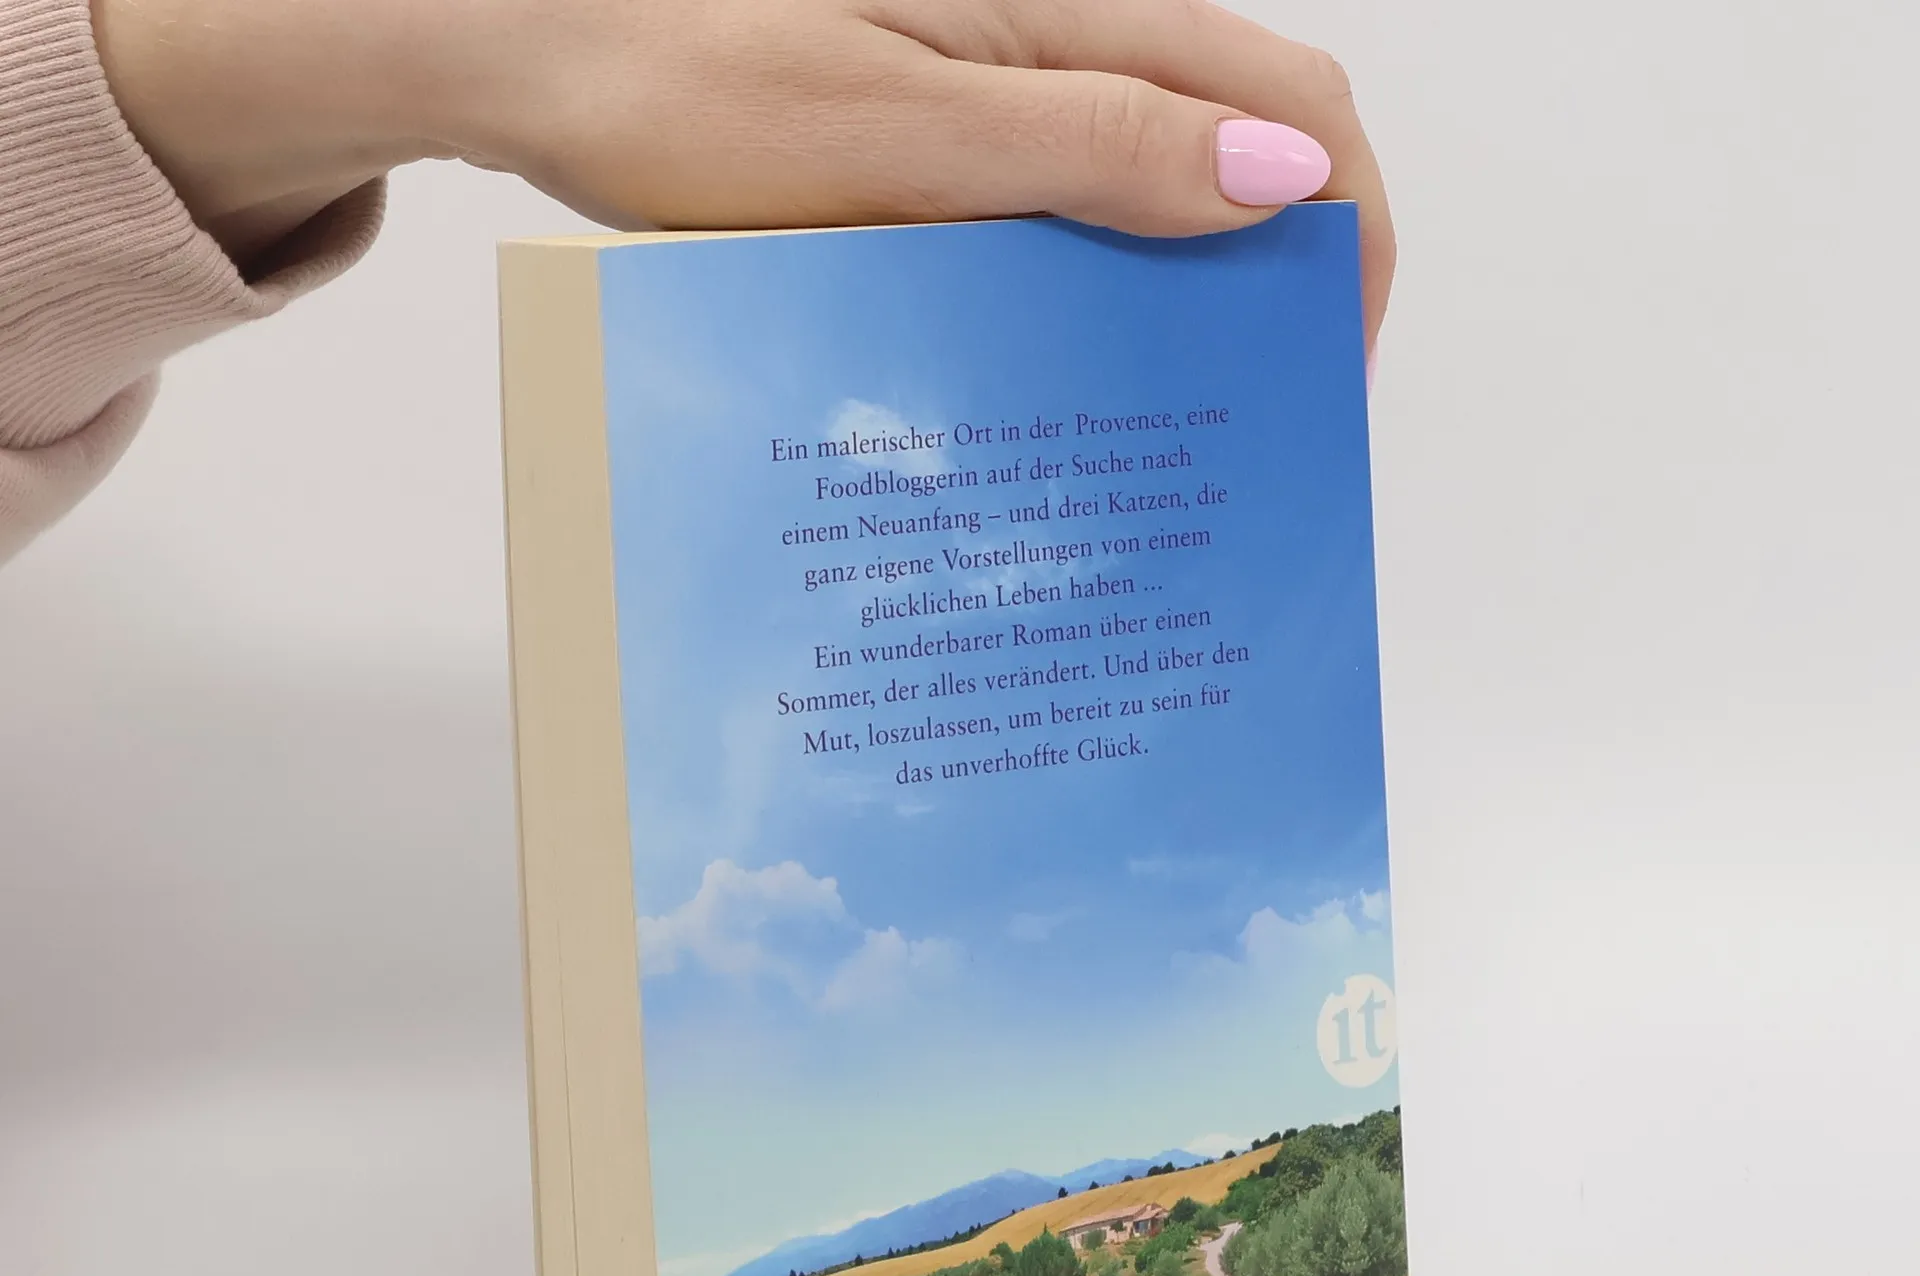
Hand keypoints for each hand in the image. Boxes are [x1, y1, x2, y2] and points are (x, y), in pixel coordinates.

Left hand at [94, 0, 1392, 344]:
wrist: (523, 41)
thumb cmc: (677, 70)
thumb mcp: (899, 130)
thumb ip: (1087, 149)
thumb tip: (1270, 183)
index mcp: (1070, 10)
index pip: (1293, 103)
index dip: (1342, 233)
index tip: (1325, 368)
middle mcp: (1052, 27)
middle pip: (1241, 131)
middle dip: (1278, 266)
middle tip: (1247, 409)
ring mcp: (995, 68)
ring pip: (1155, 166)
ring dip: (1186, 276)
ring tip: (1158, 403)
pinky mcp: (938, 112)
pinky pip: (1061, 187)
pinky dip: (1094, 268)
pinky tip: (1057, 350)